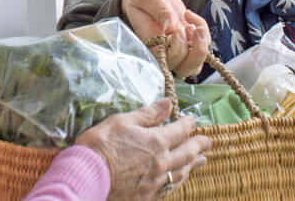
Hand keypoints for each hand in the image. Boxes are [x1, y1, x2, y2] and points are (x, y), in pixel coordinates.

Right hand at [76, 100, 210, 199]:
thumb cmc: (101, 145)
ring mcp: (156, 182)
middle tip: (208, 141)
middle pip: (187, 153)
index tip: (191, 119)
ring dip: (193, 164)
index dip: (188, 124)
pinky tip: (180, 179)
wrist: (87, 177)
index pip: (180, 130)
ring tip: (201, 160)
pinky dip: (179, 180)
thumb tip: (167, 103)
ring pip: (182, 172)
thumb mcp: (122, 121)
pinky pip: (170, 188)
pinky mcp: (148, 196)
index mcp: (157, 141)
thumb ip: (147, 114)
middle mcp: (162, 163)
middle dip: (199, 145)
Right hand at [121, 0, 210, 77]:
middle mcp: (164, 51)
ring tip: (196, 26)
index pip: (166, 62)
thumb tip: (172, 28)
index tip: (176, 29)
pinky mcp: (188, 39)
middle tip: (190, 28)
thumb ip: (158, 9)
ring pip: (196, 64)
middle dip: (196, 53)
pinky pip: (203, 44)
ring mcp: (178, 47)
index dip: (177, 51)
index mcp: (149, 44)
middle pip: (185, 69)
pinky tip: (189, 15)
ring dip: (202, 46)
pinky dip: (203, 29)